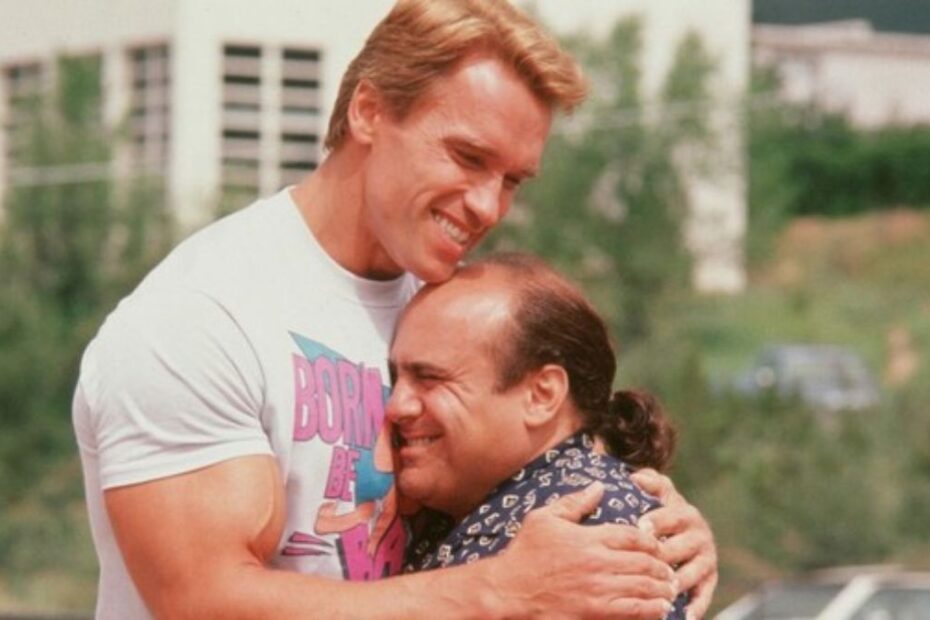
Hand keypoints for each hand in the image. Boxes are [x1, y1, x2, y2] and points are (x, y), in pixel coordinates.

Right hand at [491, 482, 677, 618]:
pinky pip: (631, 612)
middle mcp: (598, 563)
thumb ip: (574, 502)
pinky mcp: (594, 613)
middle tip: (671, 569)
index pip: (634, 536)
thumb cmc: (525, 552)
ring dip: (662, 588)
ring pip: (643, 588)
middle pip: (645, 562)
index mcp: (590, 538)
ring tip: (671, 589)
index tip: (657, 544)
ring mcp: (598, 591)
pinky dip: (650, 610)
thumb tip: (599, 487)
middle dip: (663, 566)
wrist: (509, 589)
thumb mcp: (544, 518)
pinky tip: (659, 610)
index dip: (652, 540)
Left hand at [631, 469, 717, 619]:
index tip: (641, 526)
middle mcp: (699, 535)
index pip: (671, 516)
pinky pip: (704, 594)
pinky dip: (696, 606)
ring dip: (678, 582)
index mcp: (685, 513)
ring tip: (664, 591)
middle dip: (663, 556)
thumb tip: (637, 476)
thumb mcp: (660, 494)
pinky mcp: (710, 579)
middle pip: (680, 547)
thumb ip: (651, 481)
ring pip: (692, 572)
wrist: (685, 531)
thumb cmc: (662, 511)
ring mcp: (706, 559)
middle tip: (647, 565)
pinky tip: (684, 617)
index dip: (656, 520)